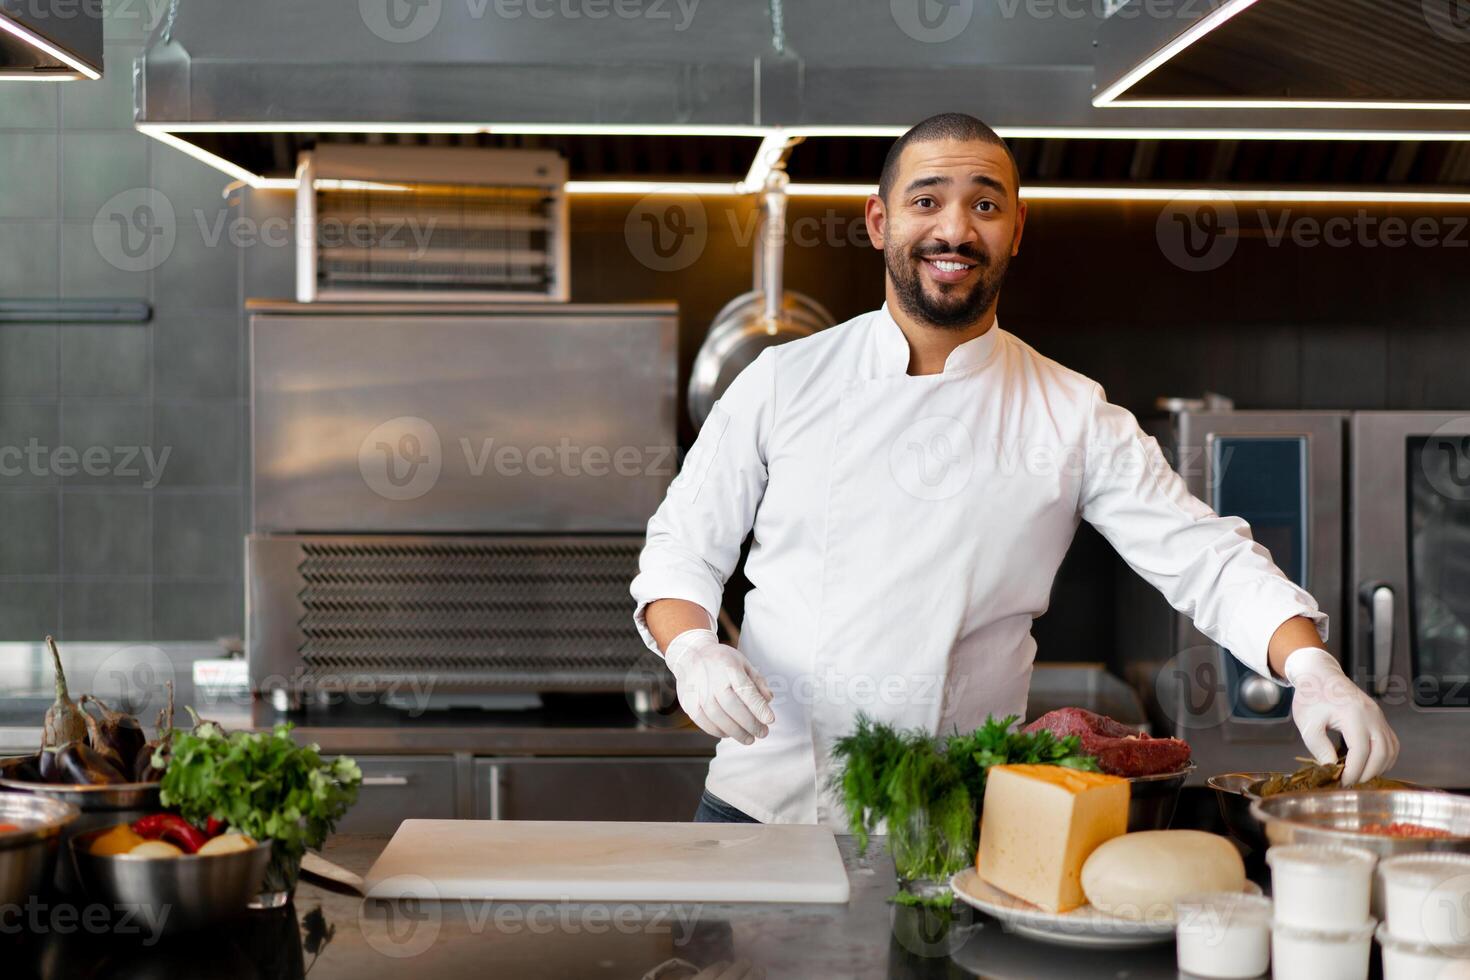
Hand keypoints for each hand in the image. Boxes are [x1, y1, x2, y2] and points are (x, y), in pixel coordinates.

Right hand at [663, 629, 774, 743]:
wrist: (690, 655)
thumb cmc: (722, 661)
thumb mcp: (743, 663)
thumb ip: (757, 681)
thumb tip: (769, 700)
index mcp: (729, 668)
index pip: (746, 690)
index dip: (758, 707)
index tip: (770, 720)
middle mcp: (712, 680)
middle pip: (732, 707)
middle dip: (750, 724)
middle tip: (763, 733)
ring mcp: (698, 693)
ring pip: (718, 718)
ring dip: (736, 732)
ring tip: (749, 739)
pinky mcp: (689, 703)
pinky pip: (705, 723)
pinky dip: (719, 732)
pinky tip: (729, 734)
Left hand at [1285, 648, 1399, 785]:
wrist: (1320, 675)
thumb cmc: (1312, 697)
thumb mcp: (1307, 723)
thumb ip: (1319, 747)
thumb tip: (1331, 768)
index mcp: (1354, 715)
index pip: (1361, 751)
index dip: (1354, 771)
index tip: (1343, 782)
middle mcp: (1372, 716)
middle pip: (1382, 753)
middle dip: (1368, 773)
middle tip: (1350, 783)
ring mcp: (1379, 717)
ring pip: (1391, 750)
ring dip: (1378, 767)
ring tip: (1358, 776)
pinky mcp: (1380, 719)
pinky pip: (1392, 743)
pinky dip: (1385, 758)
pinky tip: (1369, 765)